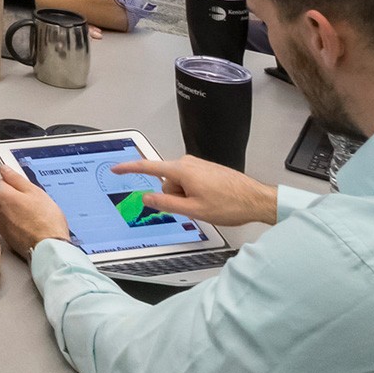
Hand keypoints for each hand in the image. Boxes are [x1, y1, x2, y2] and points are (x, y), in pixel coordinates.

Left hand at [0, 161, 71, 259]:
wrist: (49, 247)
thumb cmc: (46, 221)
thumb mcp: (35, 191)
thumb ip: (16, 178)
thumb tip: (5, 169)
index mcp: (2, 196)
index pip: (3, 182)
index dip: (18, 185)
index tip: (28, 191)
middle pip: (4, 197)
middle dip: (16, 198)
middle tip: (34, 205)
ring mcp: (1, 225)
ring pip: (7, 212)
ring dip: (16, 212)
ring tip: (34, 218)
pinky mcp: (6, 238)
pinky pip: (11, 225)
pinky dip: (18, 224)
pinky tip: (31, 227)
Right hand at [108, 156, 277, 227]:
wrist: (257, 199)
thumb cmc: (231, 204)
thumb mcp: (193, 210)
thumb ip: (166, 203)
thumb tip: (147, 198)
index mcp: (182, 170)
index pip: (148, 168)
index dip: (129, 168)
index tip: (116, 169)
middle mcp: (188, 163)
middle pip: (167, 182)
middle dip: (175, 197)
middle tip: (195, 207)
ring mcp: (198, 165)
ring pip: (179, 184)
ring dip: (187, 196)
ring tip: (208, 204)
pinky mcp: (206, 169)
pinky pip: (190, 182)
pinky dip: (195, 193)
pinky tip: (212, 200)